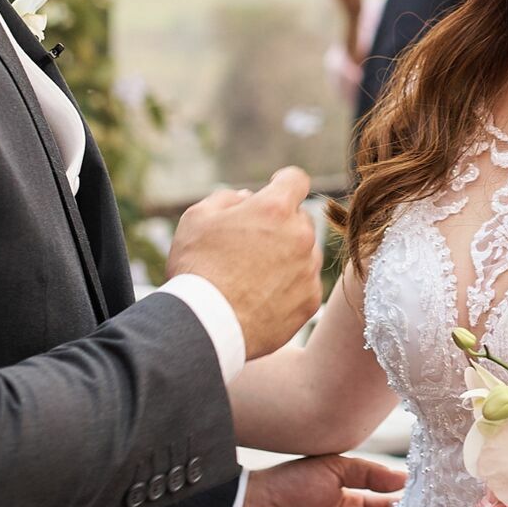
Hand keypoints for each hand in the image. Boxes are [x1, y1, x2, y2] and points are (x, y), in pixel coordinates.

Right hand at [168, 167, 322, 357]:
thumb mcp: (197, 218)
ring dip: (287, 256)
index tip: (273, 191)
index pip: (295, 180)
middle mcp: (300, 235)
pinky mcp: (310, 300)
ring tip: (252, 276)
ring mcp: (308, 269)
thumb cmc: (197, 269)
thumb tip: (247, 198)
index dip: (282, 183)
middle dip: (280, 225)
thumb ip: (227, 198)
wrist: (205, 326)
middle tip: (251, 244)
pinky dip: (289, 287)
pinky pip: (305, 284)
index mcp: (274, 209)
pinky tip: (262, 297)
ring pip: (305, 252)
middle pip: (299, 219)